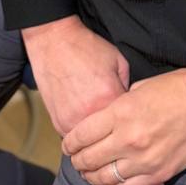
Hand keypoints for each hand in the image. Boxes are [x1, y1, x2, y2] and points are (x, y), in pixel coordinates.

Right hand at [21, 15, 128, 137]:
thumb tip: (130, 104)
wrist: (54, 42)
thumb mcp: (118, 59)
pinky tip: (82, 117)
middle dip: (114, 130)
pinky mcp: (58, 123)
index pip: (129, 121)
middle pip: (110, 136)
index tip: (130, 114)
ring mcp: (72, 121)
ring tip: (96, 118)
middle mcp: (90, 113)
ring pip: (92, 142)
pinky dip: (80, 132)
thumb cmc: (85, 48)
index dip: (131, 117)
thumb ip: (128, 85)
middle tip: (113, 118)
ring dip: (97, 136)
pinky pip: (75, 138)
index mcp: (109, 97)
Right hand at [21, 16, 164, 184]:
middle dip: (123, 177)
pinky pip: (75, 150)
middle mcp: (93, 117)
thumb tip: (141, 118)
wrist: (56, 41)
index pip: (132, 141)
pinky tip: (94, 165)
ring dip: (101, 174)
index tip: (152, 182)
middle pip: (109, 158)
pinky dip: (85, 158)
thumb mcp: (118, 66)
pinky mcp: (60, 123)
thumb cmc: (90, 50)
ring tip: (116, 182)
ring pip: (90, 160)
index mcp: (114, 103)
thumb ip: (130, 94)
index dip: (145, 163)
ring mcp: (74, 122)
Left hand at [62, 68, 185, 184]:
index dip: (70, 142)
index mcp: (121, 113)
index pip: (82, 134)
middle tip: (76, 161)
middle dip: (78, 162)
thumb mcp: (140, 87)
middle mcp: (128, 139)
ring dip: (92, 178)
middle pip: (90, 159)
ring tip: (89, 175)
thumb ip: (120, 105)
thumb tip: (107, 119)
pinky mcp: (159, 174)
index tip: (68, 145)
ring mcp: (144, 160)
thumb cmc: (177, 88)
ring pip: (105, 179)